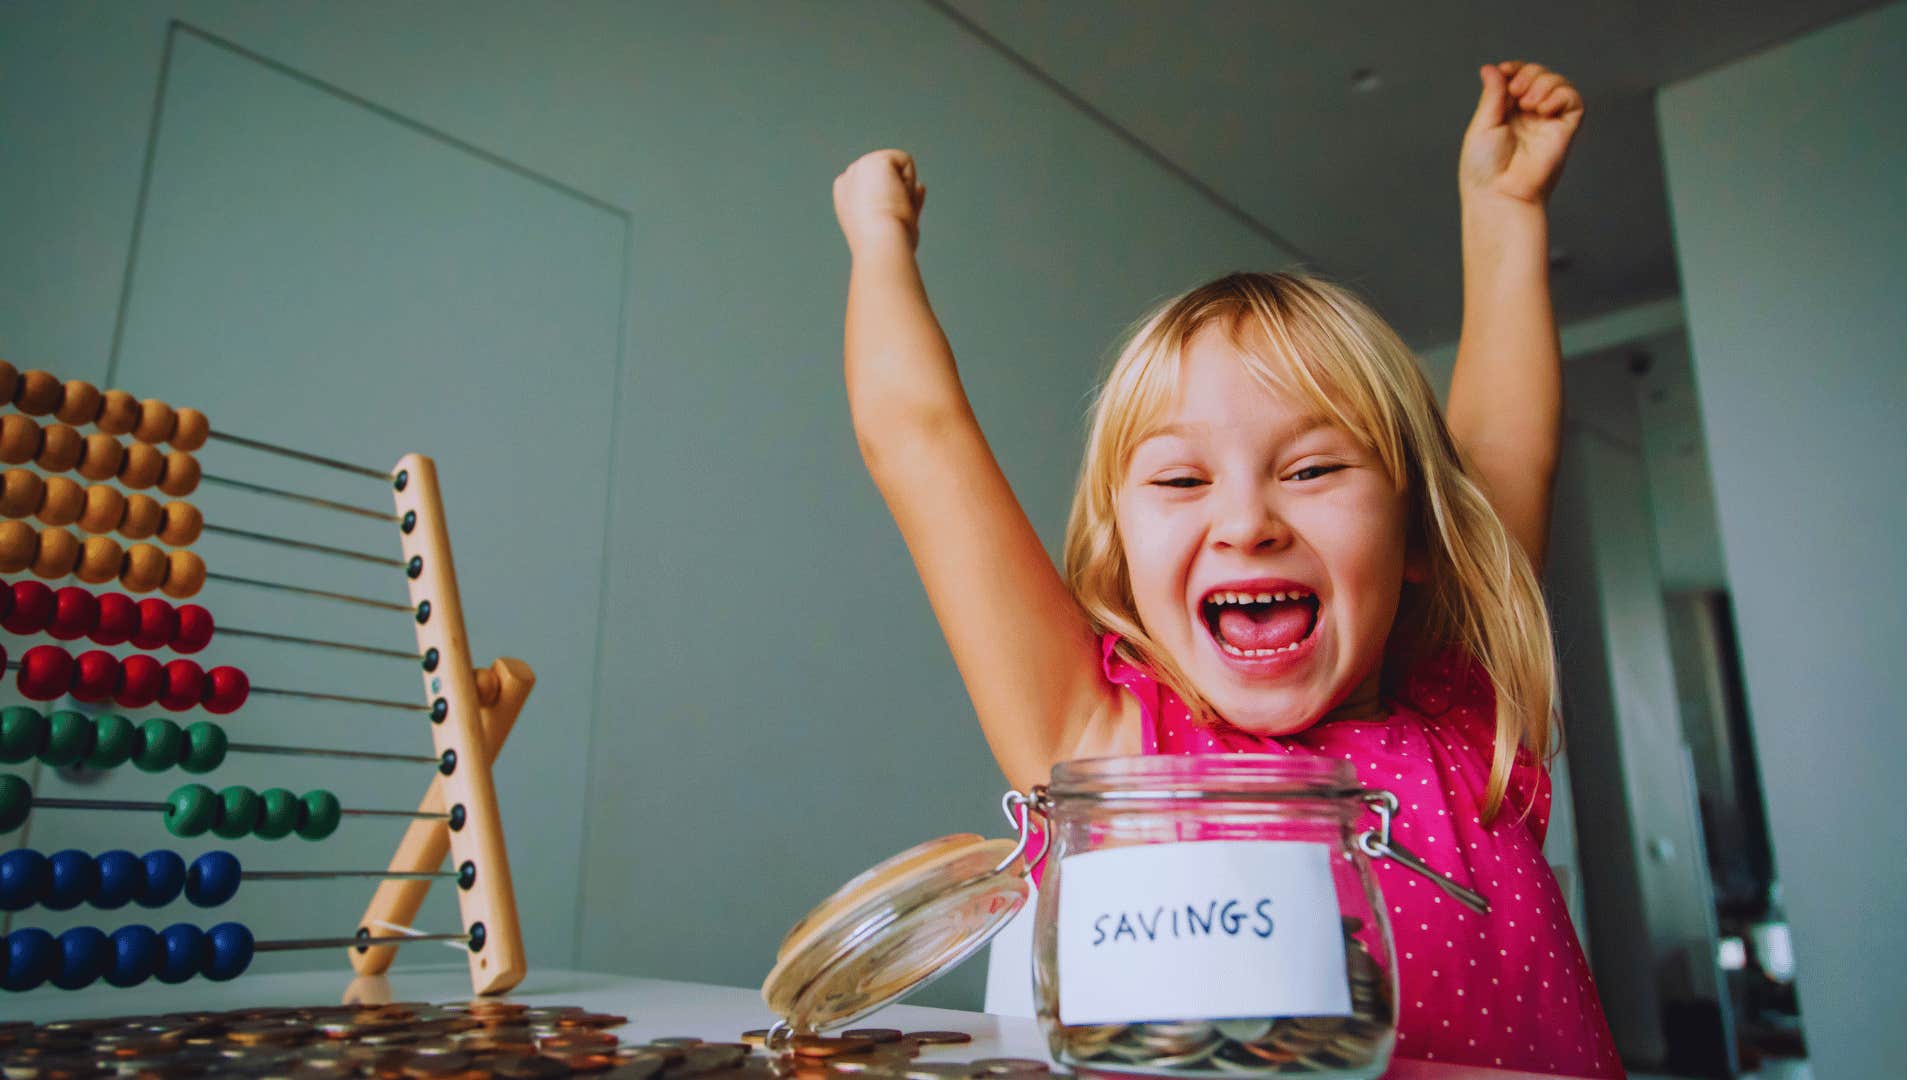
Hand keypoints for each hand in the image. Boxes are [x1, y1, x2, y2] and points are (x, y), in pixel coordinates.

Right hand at [833, 149, 927, 252]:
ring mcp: (860, 166)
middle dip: (898, 195)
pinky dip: (908, 181)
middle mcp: (848, 178)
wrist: (879, 244)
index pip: (879, 187)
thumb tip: (920, 186)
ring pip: (899, 168)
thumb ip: (903, 203)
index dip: (891, 202)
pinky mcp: (875, 160)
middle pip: (890, 176)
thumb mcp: (893, 223)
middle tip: (888, 217)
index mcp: (845, 195)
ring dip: (904, 191)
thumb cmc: (885, 246)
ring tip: (891, 208)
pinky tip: (895, 197)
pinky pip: (906, 162)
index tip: (884, 223)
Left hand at [1459, 61, 1584, 206]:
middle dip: (1529, 73)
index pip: (1518, 77)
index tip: (1505, 71)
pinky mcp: (1565, 130)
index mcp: (1507, 112)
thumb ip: (1492, 94)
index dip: (1515, 68)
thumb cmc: (1485, 168)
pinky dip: (1560, 94)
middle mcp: (1529, 115)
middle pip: (1539, 74)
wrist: (1499, 193)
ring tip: (1527, 103)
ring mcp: (1548, 122)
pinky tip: (1542, 109)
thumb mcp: (1482, 124)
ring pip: (1558, 82)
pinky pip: (1573, 100)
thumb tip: (1492, 68)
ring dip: (1543, 82)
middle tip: (1515, 92)